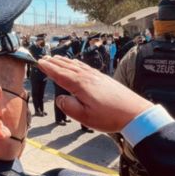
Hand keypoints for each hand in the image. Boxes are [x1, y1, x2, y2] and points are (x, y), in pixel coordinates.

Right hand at [36, 56, 152, 131]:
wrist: (134, 112)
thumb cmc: (110, 116)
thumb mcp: (85, 117)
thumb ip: (69, 107)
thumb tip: (60, 99)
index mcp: (81, 85)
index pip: (60, 74)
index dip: (49, 69)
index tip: (39, 63)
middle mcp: (88, 77)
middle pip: (67, 67)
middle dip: (55, 62)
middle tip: (44, 58)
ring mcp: (97, 76)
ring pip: (77, 65)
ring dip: (65, 61)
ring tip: (56, 58)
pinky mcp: (104, 79)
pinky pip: (86, 67)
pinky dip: (77, 64)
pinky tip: (77, 64)